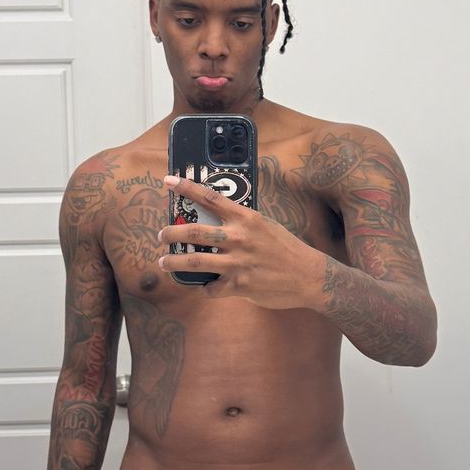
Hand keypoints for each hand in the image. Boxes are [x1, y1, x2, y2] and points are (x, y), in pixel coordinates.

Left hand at [158, 173, 325, 307]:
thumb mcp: (265, 226)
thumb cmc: (286, 249)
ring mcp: (238, 263)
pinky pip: (211, 288)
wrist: (308, 276)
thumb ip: (241, 223)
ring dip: (174, 262)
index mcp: (246, 219)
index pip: (210, 198)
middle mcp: (239, 238)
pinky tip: (207, 286)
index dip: (186, 188)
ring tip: (164, 262)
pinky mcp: (239, 286)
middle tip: (161, 234)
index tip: (168, 181)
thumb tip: (217, 219)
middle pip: (195, 231)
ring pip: (195, 261)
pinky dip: (206, 288)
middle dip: (171, 232)